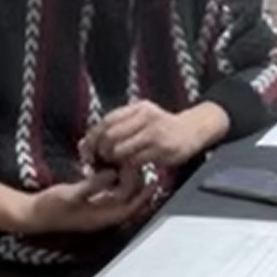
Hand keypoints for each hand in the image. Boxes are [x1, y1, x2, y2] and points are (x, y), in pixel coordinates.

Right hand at [17, 170, 153, 235]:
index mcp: (101, 217)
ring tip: (130, 162)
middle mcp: (103, 214)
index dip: (145, 195)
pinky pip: (109, 190)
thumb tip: (113, 173)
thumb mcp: (70, 195)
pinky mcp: (90, 201)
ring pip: (120, 194)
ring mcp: (96, 208)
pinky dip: (114, 179)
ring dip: (126, 180)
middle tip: (139, 163)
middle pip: (129, 200)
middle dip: (136, 183)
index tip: (155, 178)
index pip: (131, 207)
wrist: (30, 214)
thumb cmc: (49, 207)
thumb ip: (92, 185)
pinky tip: (113, 165)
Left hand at [80, 101, 226, 169]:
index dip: (93, 137)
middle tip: (103, 160)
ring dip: (114, 161)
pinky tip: (129, 168)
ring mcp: (155, 133)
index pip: (107, 121)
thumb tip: (84, 142)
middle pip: (110, 136)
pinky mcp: (162, 150)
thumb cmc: (161, 126)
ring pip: (120, 150)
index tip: (89, 150)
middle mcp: (147, 117)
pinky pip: (134, 162)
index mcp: (139, 107)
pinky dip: (127, 168)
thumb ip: (117, 126)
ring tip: (116, 164)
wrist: (192, 131)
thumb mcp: (142, 118)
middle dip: (102, 152)